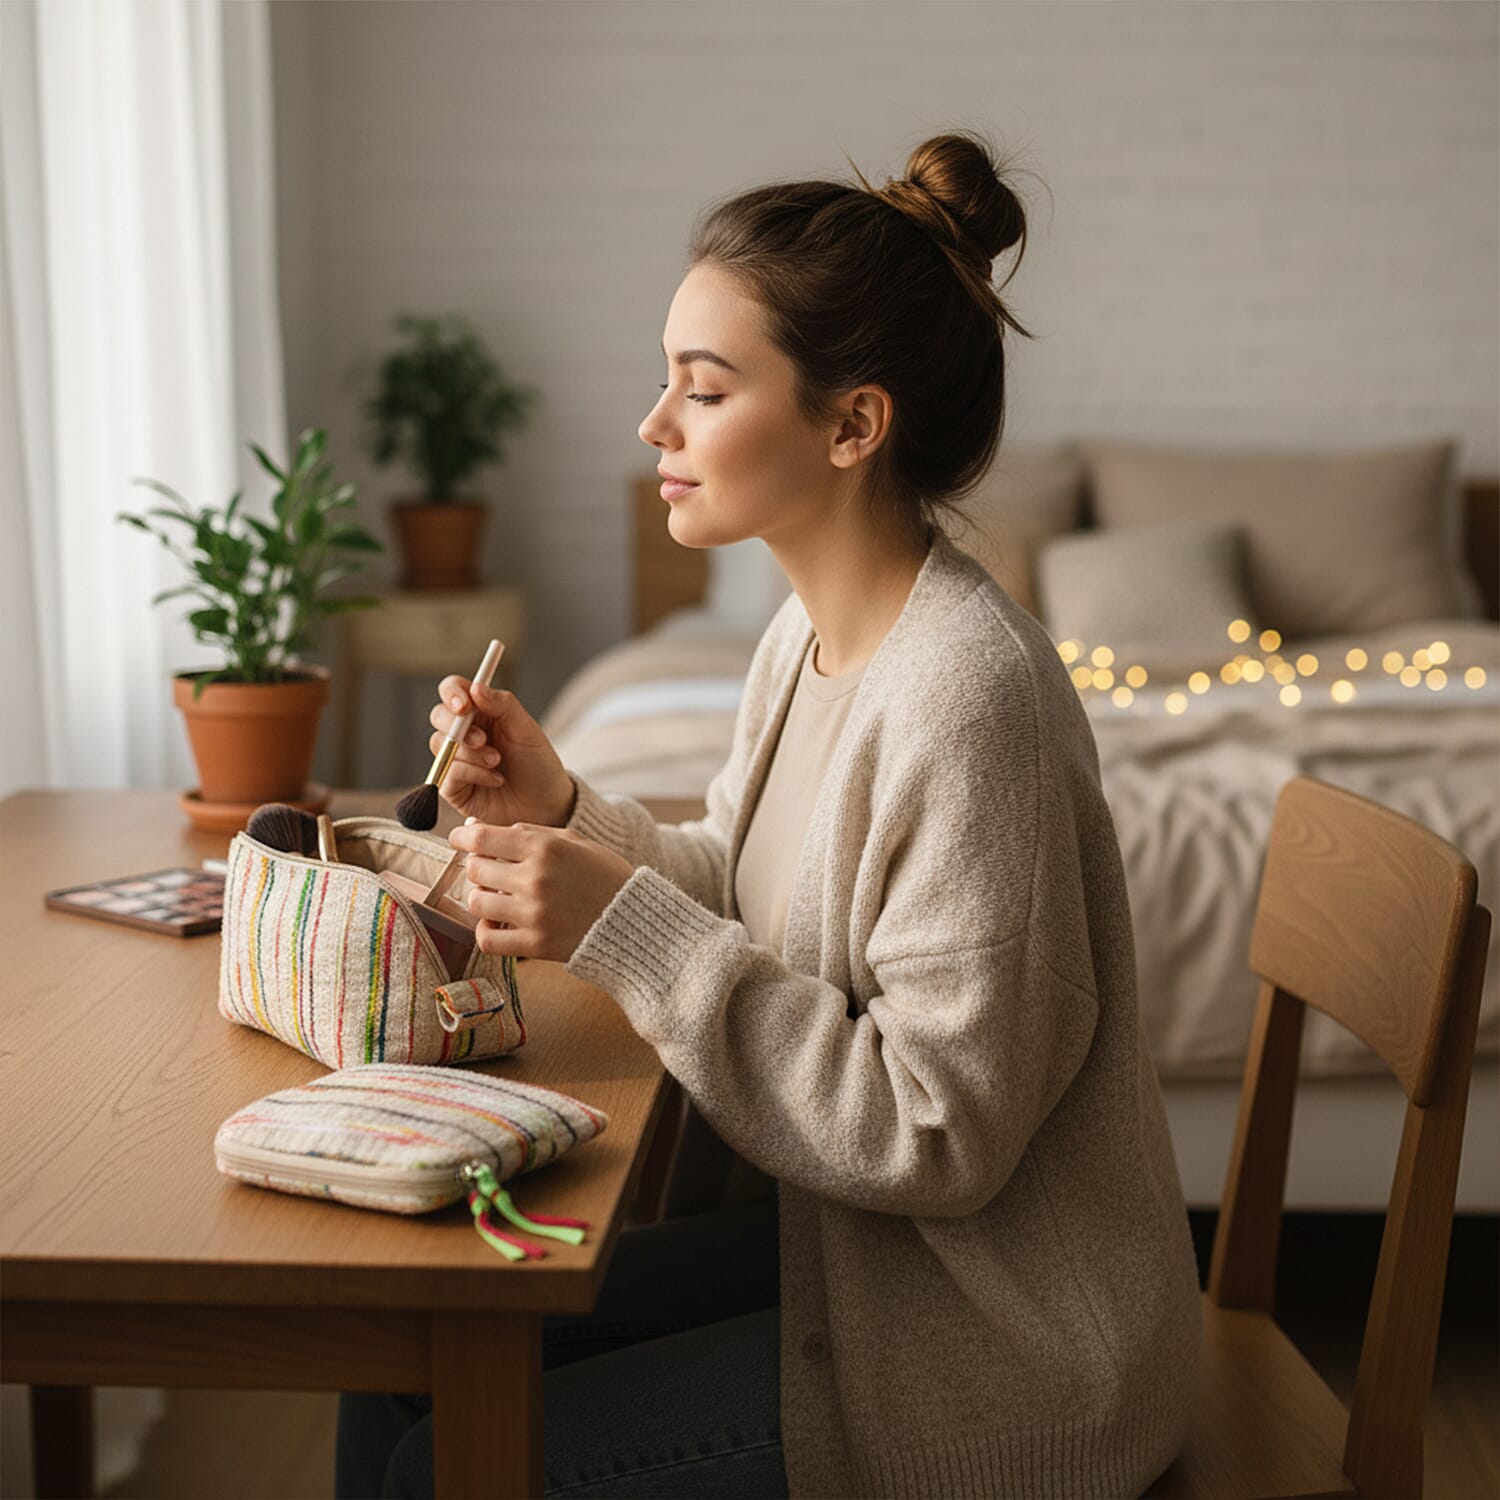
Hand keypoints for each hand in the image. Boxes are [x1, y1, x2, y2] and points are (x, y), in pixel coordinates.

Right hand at [428, 677, 576, 827]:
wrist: (546, 803)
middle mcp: (464, 733)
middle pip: (438, 716)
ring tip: (497, 762)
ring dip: (471, 753)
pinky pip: (448, 773)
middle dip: (457, 726)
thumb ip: (502, 704)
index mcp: (481, 713)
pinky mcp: (453, 786)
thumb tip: (475, 687)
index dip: (452, 693)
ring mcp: (456, 759)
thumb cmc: (537, 764)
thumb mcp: (526, 728)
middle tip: (482, 739)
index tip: (463, 705)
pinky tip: (495, 779)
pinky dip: (473, 773)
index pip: (453, 691)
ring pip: (441, 744)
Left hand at [449, 818, 635, 962]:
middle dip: (477, 867)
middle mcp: (535, 879)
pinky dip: (486, 931)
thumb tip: (475, 829)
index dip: (462, 837)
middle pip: (476, 870)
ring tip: (497, 897)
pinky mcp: (535, 945)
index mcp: (545, 848)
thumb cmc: (604, 875)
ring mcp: (533, 914)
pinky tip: (498, 924)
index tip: (460, 839)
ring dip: (482, 898)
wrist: (635, 920)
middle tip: (488, 870)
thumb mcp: (574, 840)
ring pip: (477, 903)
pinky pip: (487, 939)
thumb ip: (527, 832)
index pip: (481, 838)